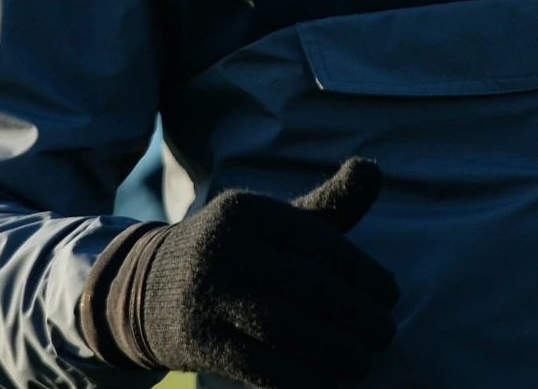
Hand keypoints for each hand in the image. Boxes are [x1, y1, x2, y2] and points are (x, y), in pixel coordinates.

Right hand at [132, 158, 398, 387]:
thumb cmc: (239, 253)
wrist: (146, 288)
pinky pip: (258, 366)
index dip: (363, 272)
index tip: (390, 297)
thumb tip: (372, 170)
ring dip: (334, 351)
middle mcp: (225, 247)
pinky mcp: (198, 340)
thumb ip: (328, 203)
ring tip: (363, 363)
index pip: (320, 243)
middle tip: (386, 334)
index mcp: (251, 212)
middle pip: (308, 286)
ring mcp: (207, 295)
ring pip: (285, 328)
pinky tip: (327, 383)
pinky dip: (299, 378)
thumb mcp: (276, 222)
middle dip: (356, 315)